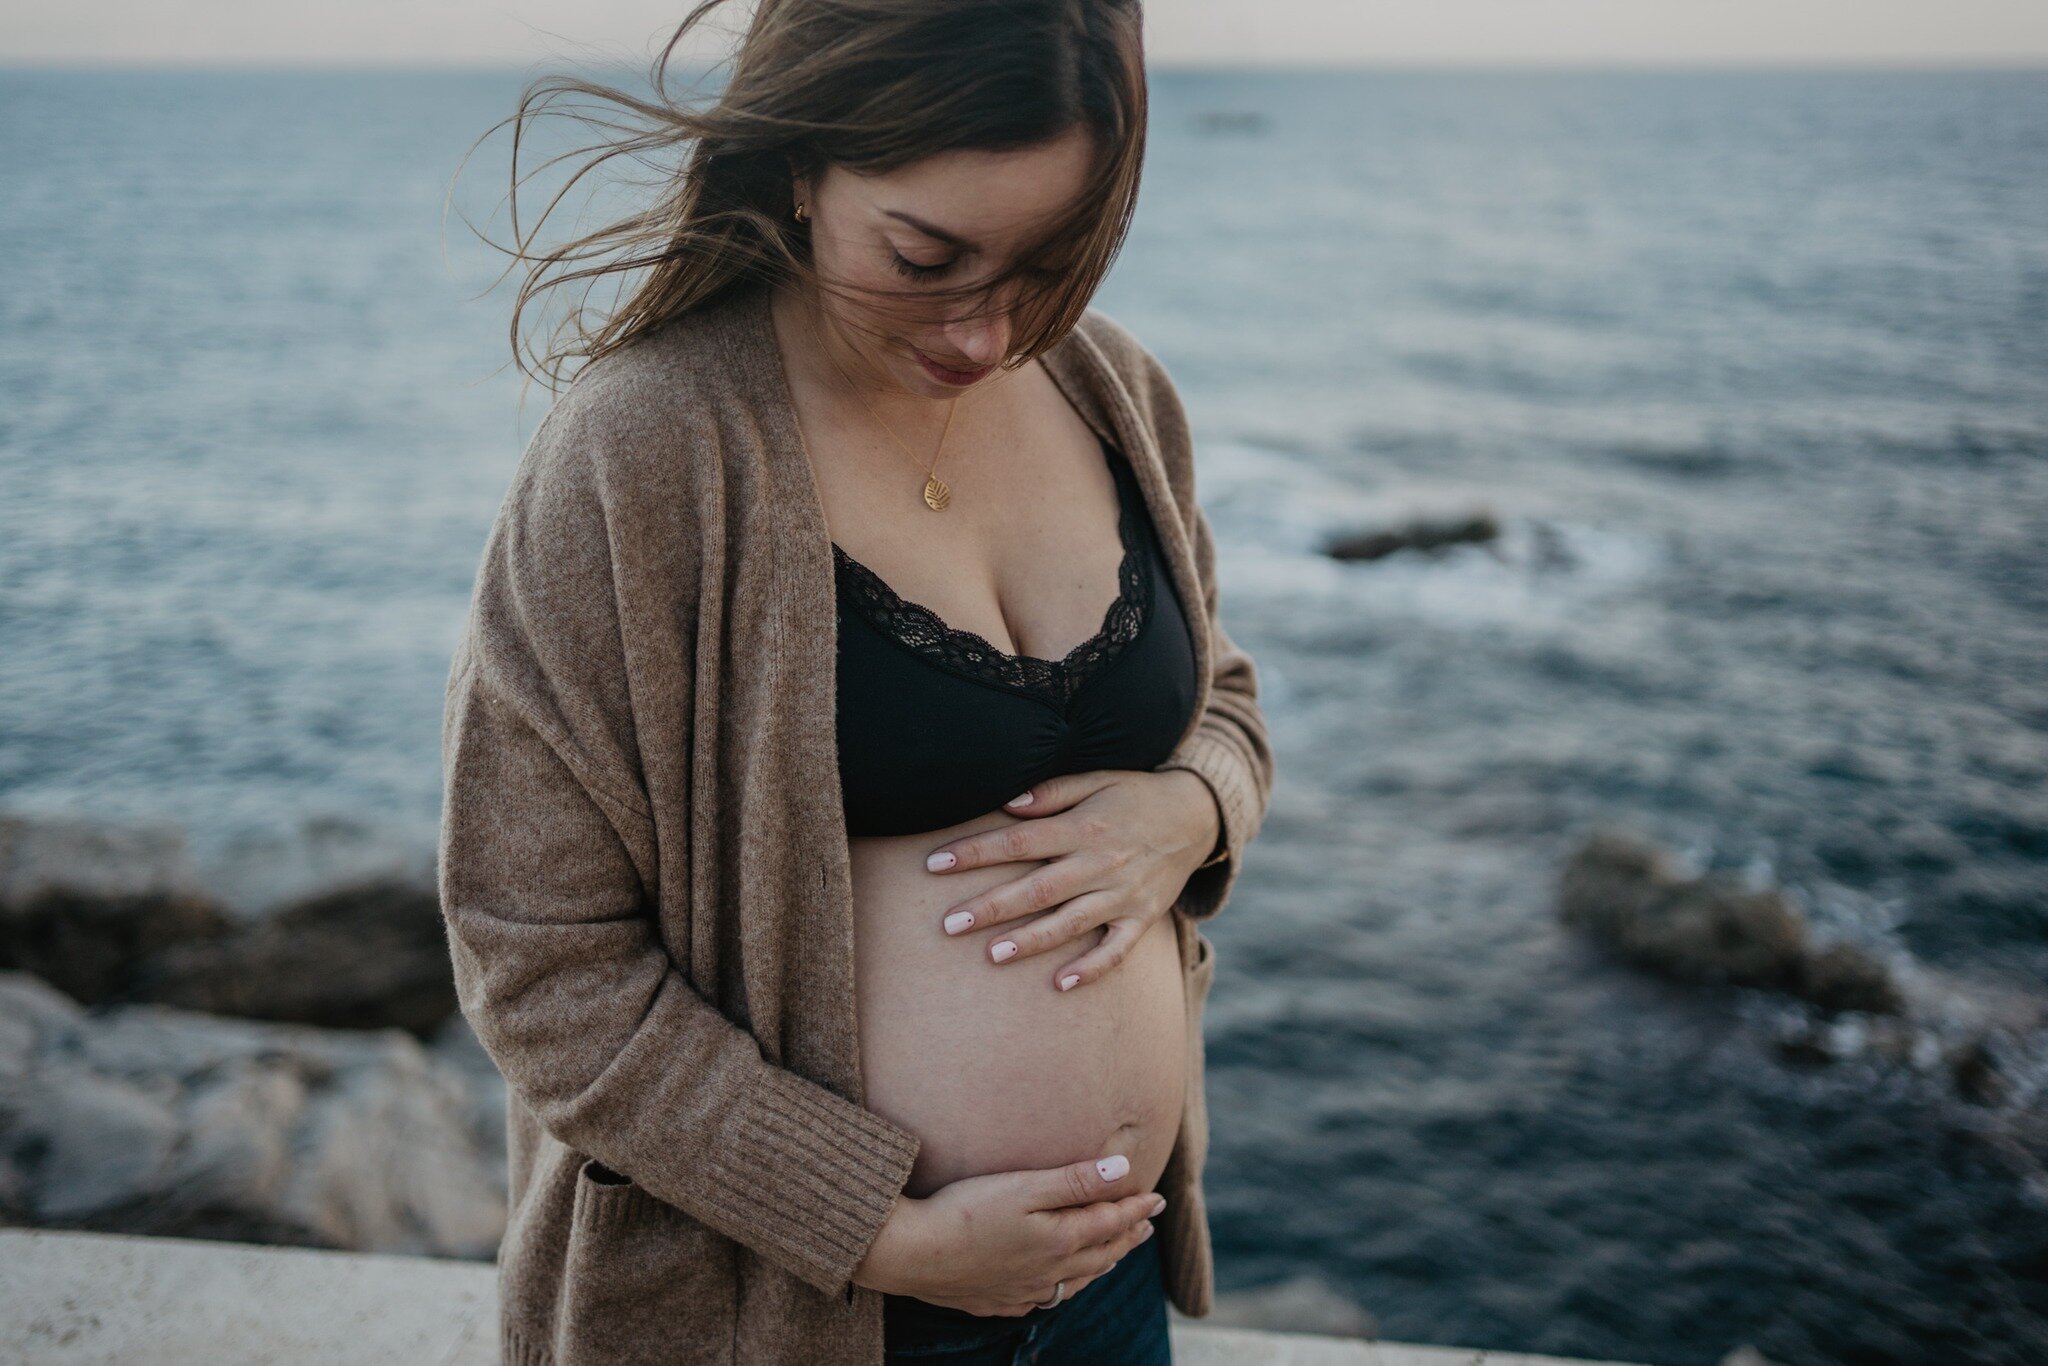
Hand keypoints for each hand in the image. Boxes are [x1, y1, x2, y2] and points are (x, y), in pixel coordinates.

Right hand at [851, 1154, 1166, 1314]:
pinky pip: (1044, 1298)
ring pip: (1076, 1281)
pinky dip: (1064, 1287)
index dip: (1136, 1207)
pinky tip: (1057, 1284)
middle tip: (1146, 1224)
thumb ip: (1074, 1180)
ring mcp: (1023, 1291)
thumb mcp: (1023, 1187)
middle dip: (1126, 1236)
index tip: (1157, 1197)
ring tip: (1114, 1253)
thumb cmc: (965, 1211)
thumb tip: (1123, 1172)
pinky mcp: (998, 1301)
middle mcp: (1049, 1272)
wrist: (911, 1253)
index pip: (1110, 1222)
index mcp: (1060, 1240)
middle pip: (1100, 1253)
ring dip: (1101, 1263)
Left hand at [925, 769, 1221, 990]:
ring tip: (991, 956)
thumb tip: (1007, 804)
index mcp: (1082, 828)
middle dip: (991, 908)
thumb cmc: (1134, 795)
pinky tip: (1061, 985)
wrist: (1196, 817)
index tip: (935, 864)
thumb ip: (1052, 792)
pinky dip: (1092, 968)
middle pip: (1037, 889)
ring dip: (1031, 940)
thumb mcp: (1097, 779)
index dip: (975, 853)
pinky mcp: (1141, 917)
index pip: (1018, 842)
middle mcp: (1100, 864)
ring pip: (1070, 923)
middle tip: (949, 924)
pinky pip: (1117, 949)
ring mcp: (1122, 894)